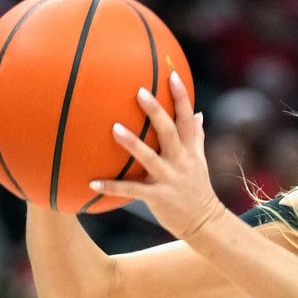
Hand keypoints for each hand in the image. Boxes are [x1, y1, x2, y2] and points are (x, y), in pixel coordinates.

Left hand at [92, 70, 224, 240]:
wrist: (205, 223)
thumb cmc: (198, 189)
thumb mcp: (200, 161)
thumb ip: (196, 137)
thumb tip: (198, 113)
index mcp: (190, 150)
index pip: (187, 118)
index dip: (181, 96)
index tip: (171, 74)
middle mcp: (181, 161)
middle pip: (170, 132)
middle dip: (156, 112)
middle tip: (139, 92)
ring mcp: (170, 179)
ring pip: (150, 158)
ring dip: (132, 143)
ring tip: (114, 128)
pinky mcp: (159, 198)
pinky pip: (132, 191)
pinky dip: (112, 187)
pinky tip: (92, 182)